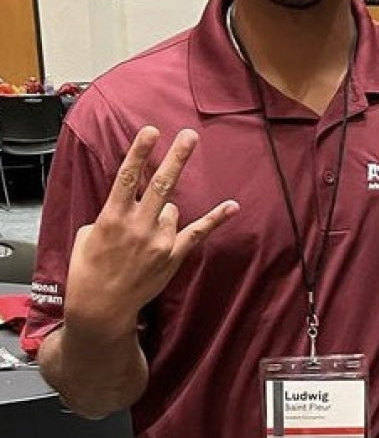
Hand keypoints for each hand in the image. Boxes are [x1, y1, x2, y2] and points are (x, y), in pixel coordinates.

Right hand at [64, 127, 238, 334]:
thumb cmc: (88, 270)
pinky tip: (232, 206)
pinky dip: (216, 218)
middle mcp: (138, 225)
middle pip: (161, 183)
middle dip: (176, 157)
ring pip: (172, 208)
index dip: (139, 152)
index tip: (151, 131)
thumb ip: (110, 215)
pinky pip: (198, 231)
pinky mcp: (173, 254)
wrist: (101, 306)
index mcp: (112, 217)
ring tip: (143, 237)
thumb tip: (128, 206)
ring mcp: (159, 240)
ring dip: (163, 213)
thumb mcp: (86, 236)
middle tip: (189, 135)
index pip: (127, 177)